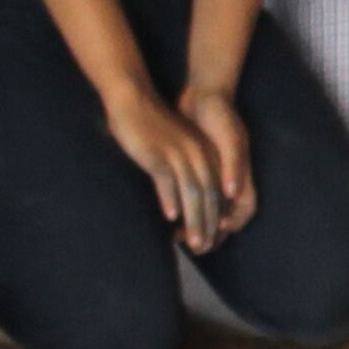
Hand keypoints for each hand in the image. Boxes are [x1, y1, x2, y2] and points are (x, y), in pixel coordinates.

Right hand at [100, 83, 223, 247]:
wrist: (133, 100)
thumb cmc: (151, 128)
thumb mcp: (174, 149)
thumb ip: (181, 172)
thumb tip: (180, 202)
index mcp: (204, 153)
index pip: (215, 191)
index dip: (214, 217)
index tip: (211, 240)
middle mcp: (197, 154)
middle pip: (208, 196)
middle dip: (208, 225)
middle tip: (205, 249)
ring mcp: (179, 154)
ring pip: (193, 193)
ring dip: (195, 220)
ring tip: (194, 243)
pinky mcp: (160, 153)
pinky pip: (167, 180)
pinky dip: (170, 199)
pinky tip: (170, 217)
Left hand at [179, 88, 256, 249]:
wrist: (203, 92)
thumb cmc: (220, 113)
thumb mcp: (229, 137)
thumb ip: (233, 165)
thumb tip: (231, 193)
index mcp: (241, 174)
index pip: (245, 208)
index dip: (234, 223)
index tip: (216, 232)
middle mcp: (229, 178)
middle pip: (225, 214)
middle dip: (212, 233)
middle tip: (194, 247)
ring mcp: (214, 174)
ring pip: (208, 209)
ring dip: (197, 224)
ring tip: (178, 238)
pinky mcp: (196, 169)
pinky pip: (194, 196)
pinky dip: (185, 208)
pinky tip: (171, 214)